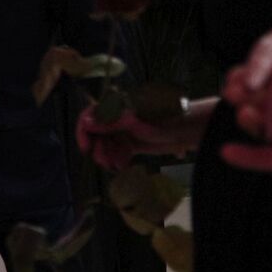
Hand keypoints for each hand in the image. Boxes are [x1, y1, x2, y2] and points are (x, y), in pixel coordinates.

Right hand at [76, 105, 198, 169]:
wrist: (187, 130)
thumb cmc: (163, 120)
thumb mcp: (135, 123)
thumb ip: (110, 122)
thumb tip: (86, 122)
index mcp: (115, 107)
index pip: (89, 116)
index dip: (84, 131)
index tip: (86, 148)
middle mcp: (116, 118)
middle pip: (95, 134)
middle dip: (98, 149)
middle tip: (106, 162)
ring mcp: (124, 131)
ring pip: (105, 146)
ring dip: (108, 157)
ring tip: (117, 164)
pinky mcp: (132, 143)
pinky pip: (117, 152)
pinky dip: (118, 159)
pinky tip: (124, 164)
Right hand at [220, 69, 271, 201]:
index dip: (266, 77)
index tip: (256, 79)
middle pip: (262, 100)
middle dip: (253, 97)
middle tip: (241, 94)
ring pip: (259, 126)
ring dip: (248, 120)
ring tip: (244, 117)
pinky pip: (262, 159)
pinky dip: (245, 157)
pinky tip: (227, 152)